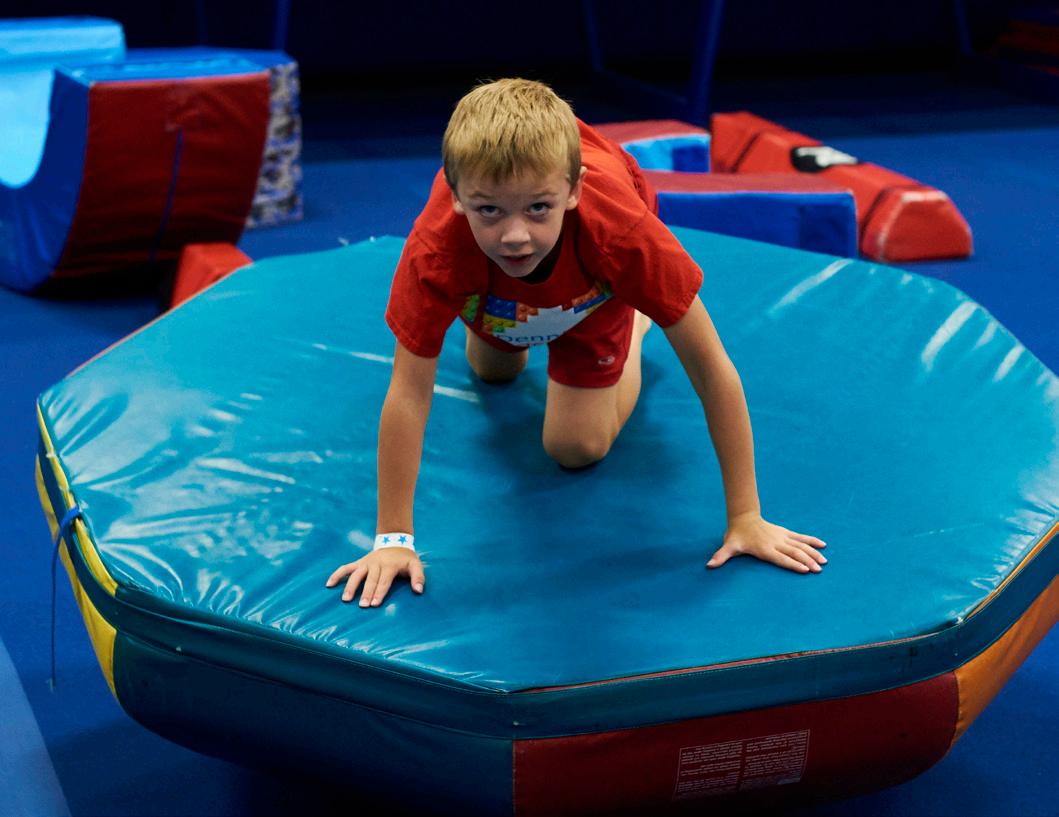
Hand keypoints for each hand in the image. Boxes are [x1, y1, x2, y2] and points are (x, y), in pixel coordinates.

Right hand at [326, 548, 425, 606]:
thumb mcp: (416, 565)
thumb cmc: (405, 559)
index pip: (384, 581)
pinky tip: (329, 584)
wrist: (394, 542)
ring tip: (345, 599)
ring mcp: (366, 563)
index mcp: (390, 565)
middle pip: (370, 580)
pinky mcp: (359, 562)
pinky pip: (346, 568)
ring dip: (350, 586)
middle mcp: (376, 563)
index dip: (379, 592)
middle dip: (366, 592)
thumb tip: (419, 591)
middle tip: (362, 606)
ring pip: (356, 574)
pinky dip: (337, 574)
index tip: (374, 604)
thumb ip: (419, 577)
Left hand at [707, 513, 826, 573]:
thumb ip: (721, 556)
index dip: (793, 564)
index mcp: (765, 549)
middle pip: (794, 553)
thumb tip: (709, 565)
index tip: (804, 570)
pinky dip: (812, 541)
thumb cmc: (737, 535)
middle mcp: (776, 543)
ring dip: (813, 553)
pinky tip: (823, 545)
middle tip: (819, 569)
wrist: (743, 517)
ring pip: (800, 545)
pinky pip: (801, 537)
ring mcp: (782, 537)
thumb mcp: (728, 546)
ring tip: (824, 561)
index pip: (781, 558)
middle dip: (807, 561)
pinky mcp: (785, 533)